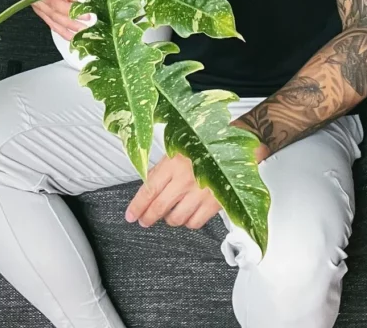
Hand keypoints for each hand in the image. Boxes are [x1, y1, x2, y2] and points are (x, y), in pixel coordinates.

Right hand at [18, 0, 91, 40]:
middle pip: (51, 3)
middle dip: (69, 12)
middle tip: (86, 16)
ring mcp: (35, 2)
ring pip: (52, 16)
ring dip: (68, 24)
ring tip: (84, 29)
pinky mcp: (40, 11)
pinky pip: (50, 23)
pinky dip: (62, 31)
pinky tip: (73, 37)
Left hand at [124, 143, 270, 229]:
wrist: (235, 144)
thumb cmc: (206, 144)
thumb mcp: (178, 149)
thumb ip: (163, 168)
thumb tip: (148, 186)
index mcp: (173, 164)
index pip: (149, 190)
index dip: (137, 206)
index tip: (131, 214)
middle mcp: (185, 179)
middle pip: (159, 207)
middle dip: (148, 217)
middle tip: (144, 220)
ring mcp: (200, 193)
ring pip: (176, 218)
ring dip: (169, 219)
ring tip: (168, 214)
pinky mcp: (215, 203)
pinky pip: (195, 222)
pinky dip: (189, 222)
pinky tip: (188, 216)